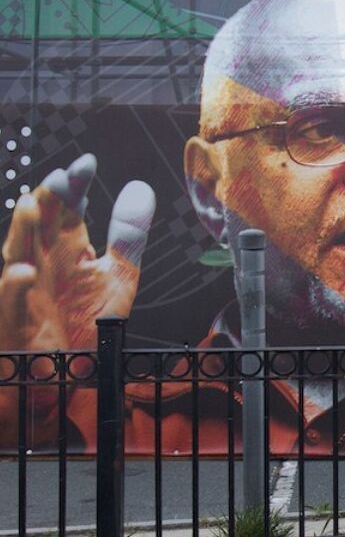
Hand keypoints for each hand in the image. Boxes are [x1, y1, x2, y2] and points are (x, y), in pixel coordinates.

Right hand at [0, 154, 153, 353]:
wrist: (72, 373)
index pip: (68, 208)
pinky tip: (25, 272)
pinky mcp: (14, 320)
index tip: (86, 163)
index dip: (75, 185)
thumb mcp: (118, 275)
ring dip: (22, 229)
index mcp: (68, 247)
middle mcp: (43, 261)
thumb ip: (127, 234)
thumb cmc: (88, 323)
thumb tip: (139, 187)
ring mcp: (26, 288)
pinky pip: (10, 301)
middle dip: (47, 199)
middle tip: (60, 176)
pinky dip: (15, 286)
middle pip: (40, 223)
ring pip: (17, 253)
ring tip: (33, 204)